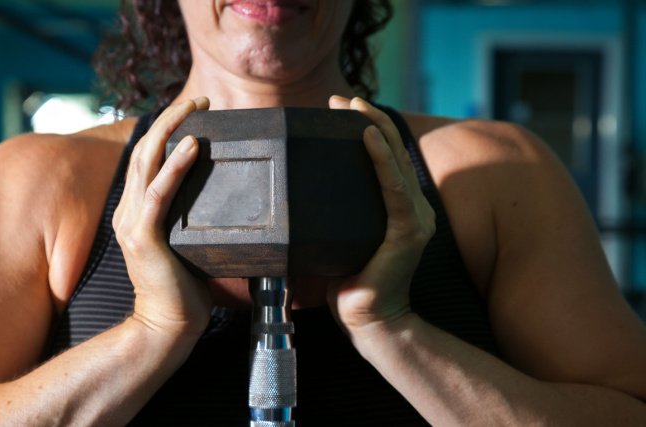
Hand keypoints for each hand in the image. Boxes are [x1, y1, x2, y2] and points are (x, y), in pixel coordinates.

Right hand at [113, 98, 211, 338]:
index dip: (167, 130)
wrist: (167, 326)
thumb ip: (193, 220)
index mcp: (136, 211)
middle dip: (171, 118)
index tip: (194, 113)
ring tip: (196, 107)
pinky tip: (192, 145)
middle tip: (200, 99)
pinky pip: (160, 192)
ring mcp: (132, 222)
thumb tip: (227, 203)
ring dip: (173, 128)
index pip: (148, 159)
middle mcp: (128, 211)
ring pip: (148, 160)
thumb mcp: (187, 244)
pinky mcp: (144, 235)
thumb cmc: (183, 290)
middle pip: (145, 149)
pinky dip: (176, 165)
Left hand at [327, 96, 434, 333]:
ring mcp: (414, 219)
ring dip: (374, 128)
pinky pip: (394, 188)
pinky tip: (366, 137)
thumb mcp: (336, 241)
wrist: (369, 323)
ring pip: (395, 162)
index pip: (385, 160)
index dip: (367, 129)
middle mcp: (413, 208)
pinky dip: (381, 159)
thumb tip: (287, 199)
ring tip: (353, 107)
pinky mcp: (408, 232)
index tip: (341, 109)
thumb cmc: (348, 285)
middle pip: (392, 152)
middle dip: (367, 119)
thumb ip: (327, 218)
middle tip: (341, 100)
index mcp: (399, 210)